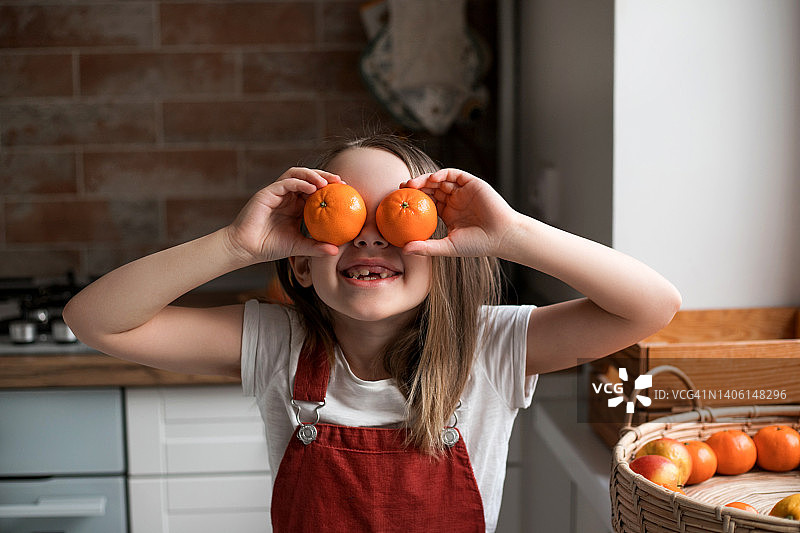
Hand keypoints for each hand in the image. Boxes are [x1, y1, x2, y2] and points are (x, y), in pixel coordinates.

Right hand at [224, 167, 341, 262]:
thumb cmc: (270, 247)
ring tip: (326, 182)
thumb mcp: (298, 246)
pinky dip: (299, 182)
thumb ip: (316, 247)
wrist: (246, 249)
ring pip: (296, 175)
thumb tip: (336, 251)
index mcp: (295, 206)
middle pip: (308, 178)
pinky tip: (311, 188)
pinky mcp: (267, 193)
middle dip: (325, 176)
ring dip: (312, 175)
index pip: (314, 190)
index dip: (330, 187)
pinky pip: (285, 182)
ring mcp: (276, 193)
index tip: (346, 191)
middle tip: (341, 181)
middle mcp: (286, 196)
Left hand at [400, 169, 518, 256]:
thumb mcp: (448, 247)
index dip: (413, 200)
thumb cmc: (477, 245)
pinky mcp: (472, 183)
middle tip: (400, 189)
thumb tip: (404, 249)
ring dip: (425, 179)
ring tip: (411, 184)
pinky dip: (442, 174)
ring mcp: (463, 191)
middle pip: (431, 189)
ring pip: (440, 180)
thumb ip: (426, 247)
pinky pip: (454, 174)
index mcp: (448, 213)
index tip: (398, 202)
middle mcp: (454, 200)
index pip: (426, 202)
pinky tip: (432, 179)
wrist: (501, 236)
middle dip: (415, 187)